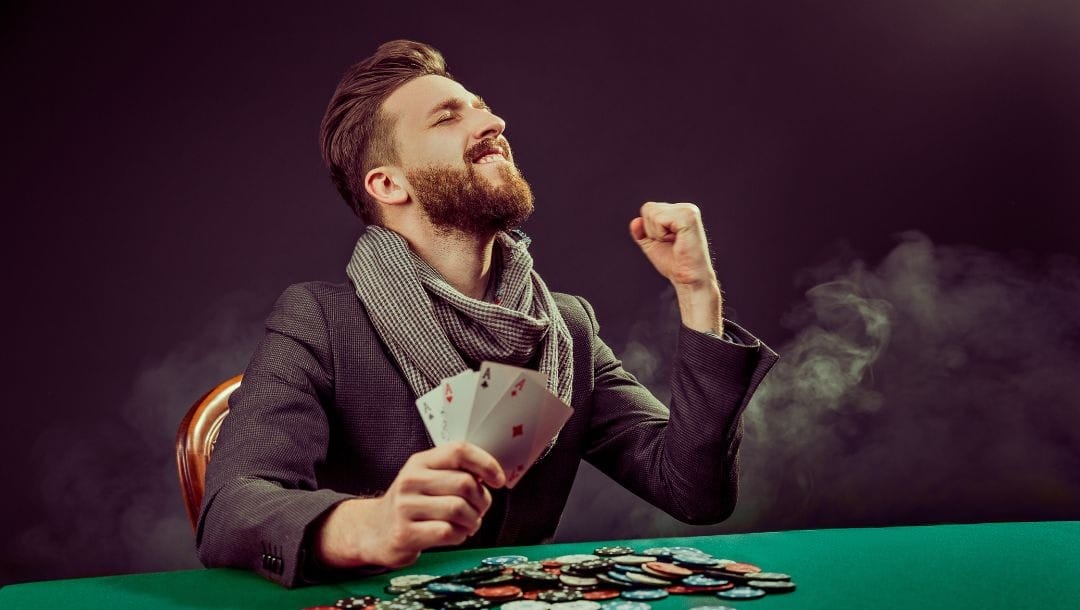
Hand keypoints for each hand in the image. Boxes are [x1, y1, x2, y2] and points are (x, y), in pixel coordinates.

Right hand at [315, 442, 505, 568]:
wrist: (374, 531)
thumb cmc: (411, 504)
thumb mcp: (427, 479)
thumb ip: (455, 472)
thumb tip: (491, 475)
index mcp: (420, 462)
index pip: (459, 451)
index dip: (485, 463)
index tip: (498, 479)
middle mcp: (411, 480)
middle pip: (465, 483)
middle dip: (482, 500)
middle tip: (479, 509)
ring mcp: (406, 507)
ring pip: (459, 509)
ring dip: (472, 520)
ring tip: (467, 524)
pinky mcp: (405, 534)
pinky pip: (448, 532)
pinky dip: (460, 535)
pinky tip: (454, 534)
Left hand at [629, 202, 716, 288]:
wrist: (688, 279)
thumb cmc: (675, 264)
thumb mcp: (652, 245)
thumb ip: (641, 232)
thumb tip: (635, 221)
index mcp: (679, 212)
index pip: (648, 209)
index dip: (650, 229)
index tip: (667, 242)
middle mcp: (685, 208)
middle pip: (648, 208)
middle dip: (652, 231)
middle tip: (671, 243)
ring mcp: (688, 211)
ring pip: (652, 213)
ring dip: (657, 234)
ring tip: (674, 243)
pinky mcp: (688, 217)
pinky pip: (658, 219)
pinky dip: (661, 234)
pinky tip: (676, 241)